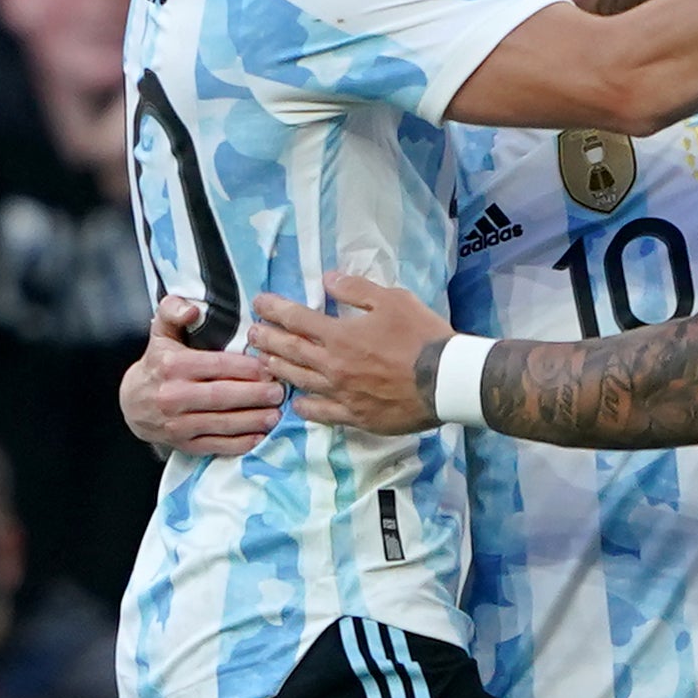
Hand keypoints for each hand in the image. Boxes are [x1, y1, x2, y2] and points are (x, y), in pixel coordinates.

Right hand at [122, 300, 286, 453]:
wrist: (131, 403)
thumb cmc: (156, 363)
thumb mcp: (160, 332)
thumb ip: (173, 311)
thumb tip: (192, 309)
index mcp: (172, 365)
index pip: (216, 366)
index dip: (246, 368)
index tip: (269, 368)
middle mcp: (173, 396)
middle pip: (222, 396)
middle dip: (255, 395)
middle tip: (280, 392)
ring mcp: (177, 424)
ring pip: (221, 423)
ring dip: (252, 421)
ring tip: (276, 415)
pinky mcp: (183, 444)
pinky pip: (215, 445)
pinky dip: (239, 444)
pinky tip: (259, 437)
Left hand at [241, 270, 442, 437]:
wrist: (446, 380)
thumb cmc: (422, 336)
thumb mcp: (393, 300)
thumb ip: (356, 290)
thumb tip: (327, 280)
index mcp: (340, 336)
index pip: (297, 320)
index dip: (275, 309)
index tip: (259, 303)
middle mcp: (333, 366)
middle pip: (291, 351)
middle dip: (268, 338)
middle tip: (251, 332)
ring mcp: (341, 394)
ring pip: (300, 381)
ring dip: (278, 369)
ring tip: (263, 361)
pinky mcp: (354, 416)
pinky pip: (322, 413)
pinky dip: (305, 407)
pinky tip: (296, 403)